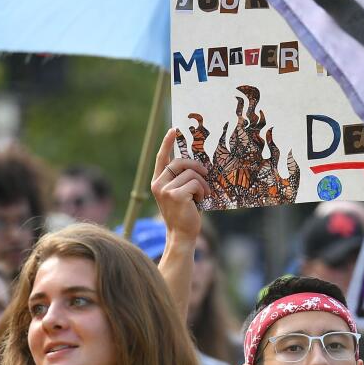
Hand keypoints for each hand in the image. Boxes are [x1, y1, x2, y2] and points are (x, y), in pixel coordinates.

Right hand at [150, 128, 209, 243]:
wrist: (182, 234)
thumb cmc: (184, 213)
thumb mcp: (180, 193)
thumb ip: (181, 178)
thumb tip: (197, 162)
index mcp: (158, 182)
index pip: (161, 158)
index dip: (167, 143)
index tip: (173, 130)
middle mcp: (158, 184)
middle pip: (181, 162)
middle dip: (197, 166)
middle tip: (206, 174)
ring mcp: (165, 190)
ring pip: (191, 173)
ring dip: (202, 183)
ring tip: (202, 195)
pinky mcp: (175, 195)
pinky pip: (196, 183)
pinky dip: (202, 191)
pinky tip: (200, 201)